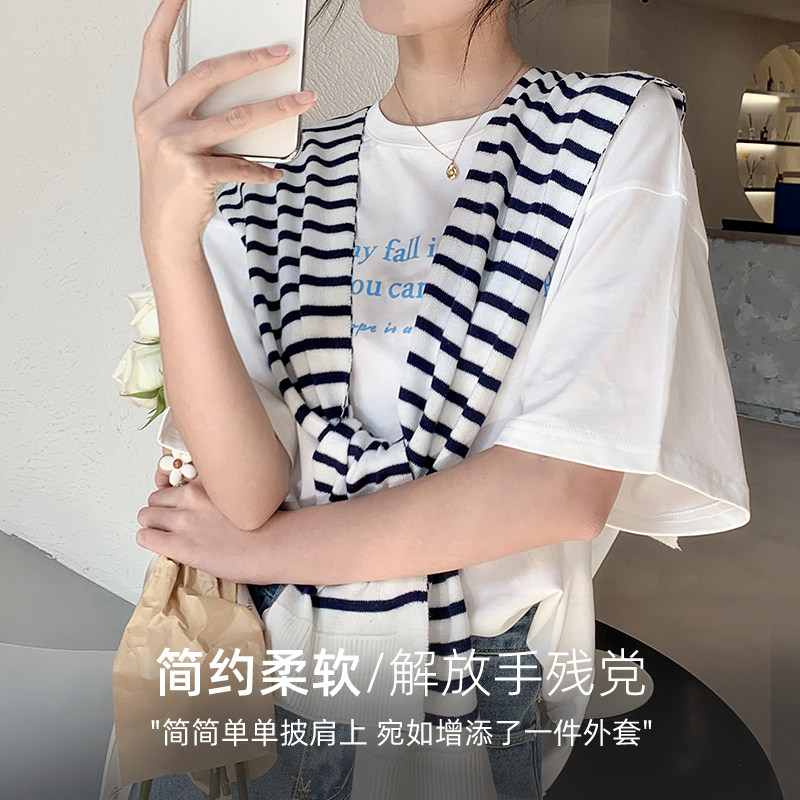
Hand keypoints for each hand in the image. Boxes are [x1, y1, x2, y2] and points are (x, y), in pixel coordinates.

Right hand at [133, 0, 317, 248]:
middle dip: (250, 59)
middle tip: (281, 52)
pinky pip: (241, 164)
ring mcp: (174, 145)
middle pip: (209, 74)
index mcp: (148, 102)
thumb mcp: (170, 137)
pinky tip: (276, 170)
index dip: (167, 16)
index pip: (154, 48)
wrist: (163, 226)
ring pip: (237, 117)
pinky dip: (263, 169)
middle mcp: (156, 118)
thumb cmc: (171, 178)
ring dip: (277, 108)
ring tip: (304, 100)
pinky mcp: (194, 172)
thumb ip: (192, 110)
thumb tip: (244, 91)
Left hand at [136, 479, 277, 583]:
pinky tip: (163, 545)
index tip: (174, 500)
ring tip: (166, 535)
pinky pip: (144, 537)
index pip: (171, 477)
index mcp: (206, 482)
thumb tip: (206, 498)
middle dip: (160, 510)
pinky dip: (149, 539)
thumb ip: (217, 491)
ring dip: (153, 525)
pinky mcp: (179, 546)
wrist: (272, 546)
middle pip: (154, 498)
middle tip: (172, 522)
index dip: (171, 493)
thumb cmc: (265, 523)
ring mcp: (183, 521)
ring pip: (145, 516)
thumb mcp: (240, 493)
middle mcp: (190, 497)